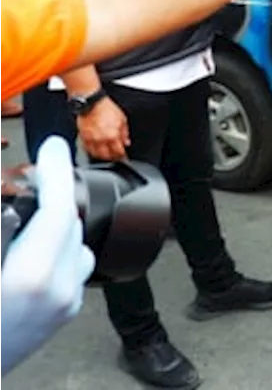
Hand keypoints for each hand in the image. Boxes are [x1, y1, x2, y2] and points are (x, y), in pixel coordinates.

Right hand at [0, 138, 95, 375]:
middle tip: (34, 177)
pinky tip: (30, 245)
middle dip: (53, 196)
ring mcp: (65, 305)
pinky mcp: (65, 314)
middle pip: (70, 225)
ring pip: (76, 245)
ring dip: (56, 224)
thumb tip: (15, 210)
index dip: (57, 173)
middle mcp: (58, 291)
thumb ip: (7, 226)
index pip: (61, 211)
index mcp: (32, 278)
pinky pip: (71, 268)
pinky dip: (56, 248)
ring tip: (30, 212)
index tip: (53, 147)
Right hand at [76, 96, 128, 161]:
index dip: (122, 156)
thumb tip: (126, 142)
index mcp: (113, 135)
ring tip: (106, 155)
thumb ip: (125, 133)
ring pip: (96, 154)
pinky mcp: (83, 137)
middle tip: (115, 157)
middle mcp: (101, 140)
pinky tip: (96, 150)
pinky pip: (87, 149)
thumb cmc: (106, 108)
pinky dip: (92, 151)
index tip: (123, 156)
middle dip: (112, 158)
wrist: (92, 103)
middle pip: (107, 156)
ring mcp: (91, 139)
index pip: (118, 152)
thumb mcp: (122, 119)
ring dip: (102, 156)